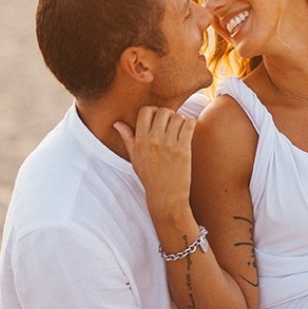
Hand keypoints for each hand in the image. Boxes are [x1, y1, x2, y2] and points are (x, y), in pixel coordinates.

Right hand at [115, 102, 197, 240]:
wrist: (166, 197)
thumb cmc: (150, 178)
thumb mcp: (134, 158)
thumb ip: (127, 138)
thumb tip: (117, 123)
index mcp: (140, 141)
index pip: (146, 111)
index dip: (153, 112)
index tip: (158, 120)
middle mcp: (153, 140)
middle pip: (163, 111)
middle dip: (168, 115)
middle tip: (170, 126)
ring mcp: (169, 144)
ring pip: (177, 117)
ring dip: (180, 120)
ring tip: (179, 130)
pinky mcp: (183, 149)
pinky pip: (189, 124)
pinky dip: (190, 123)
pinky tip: (188, 131)